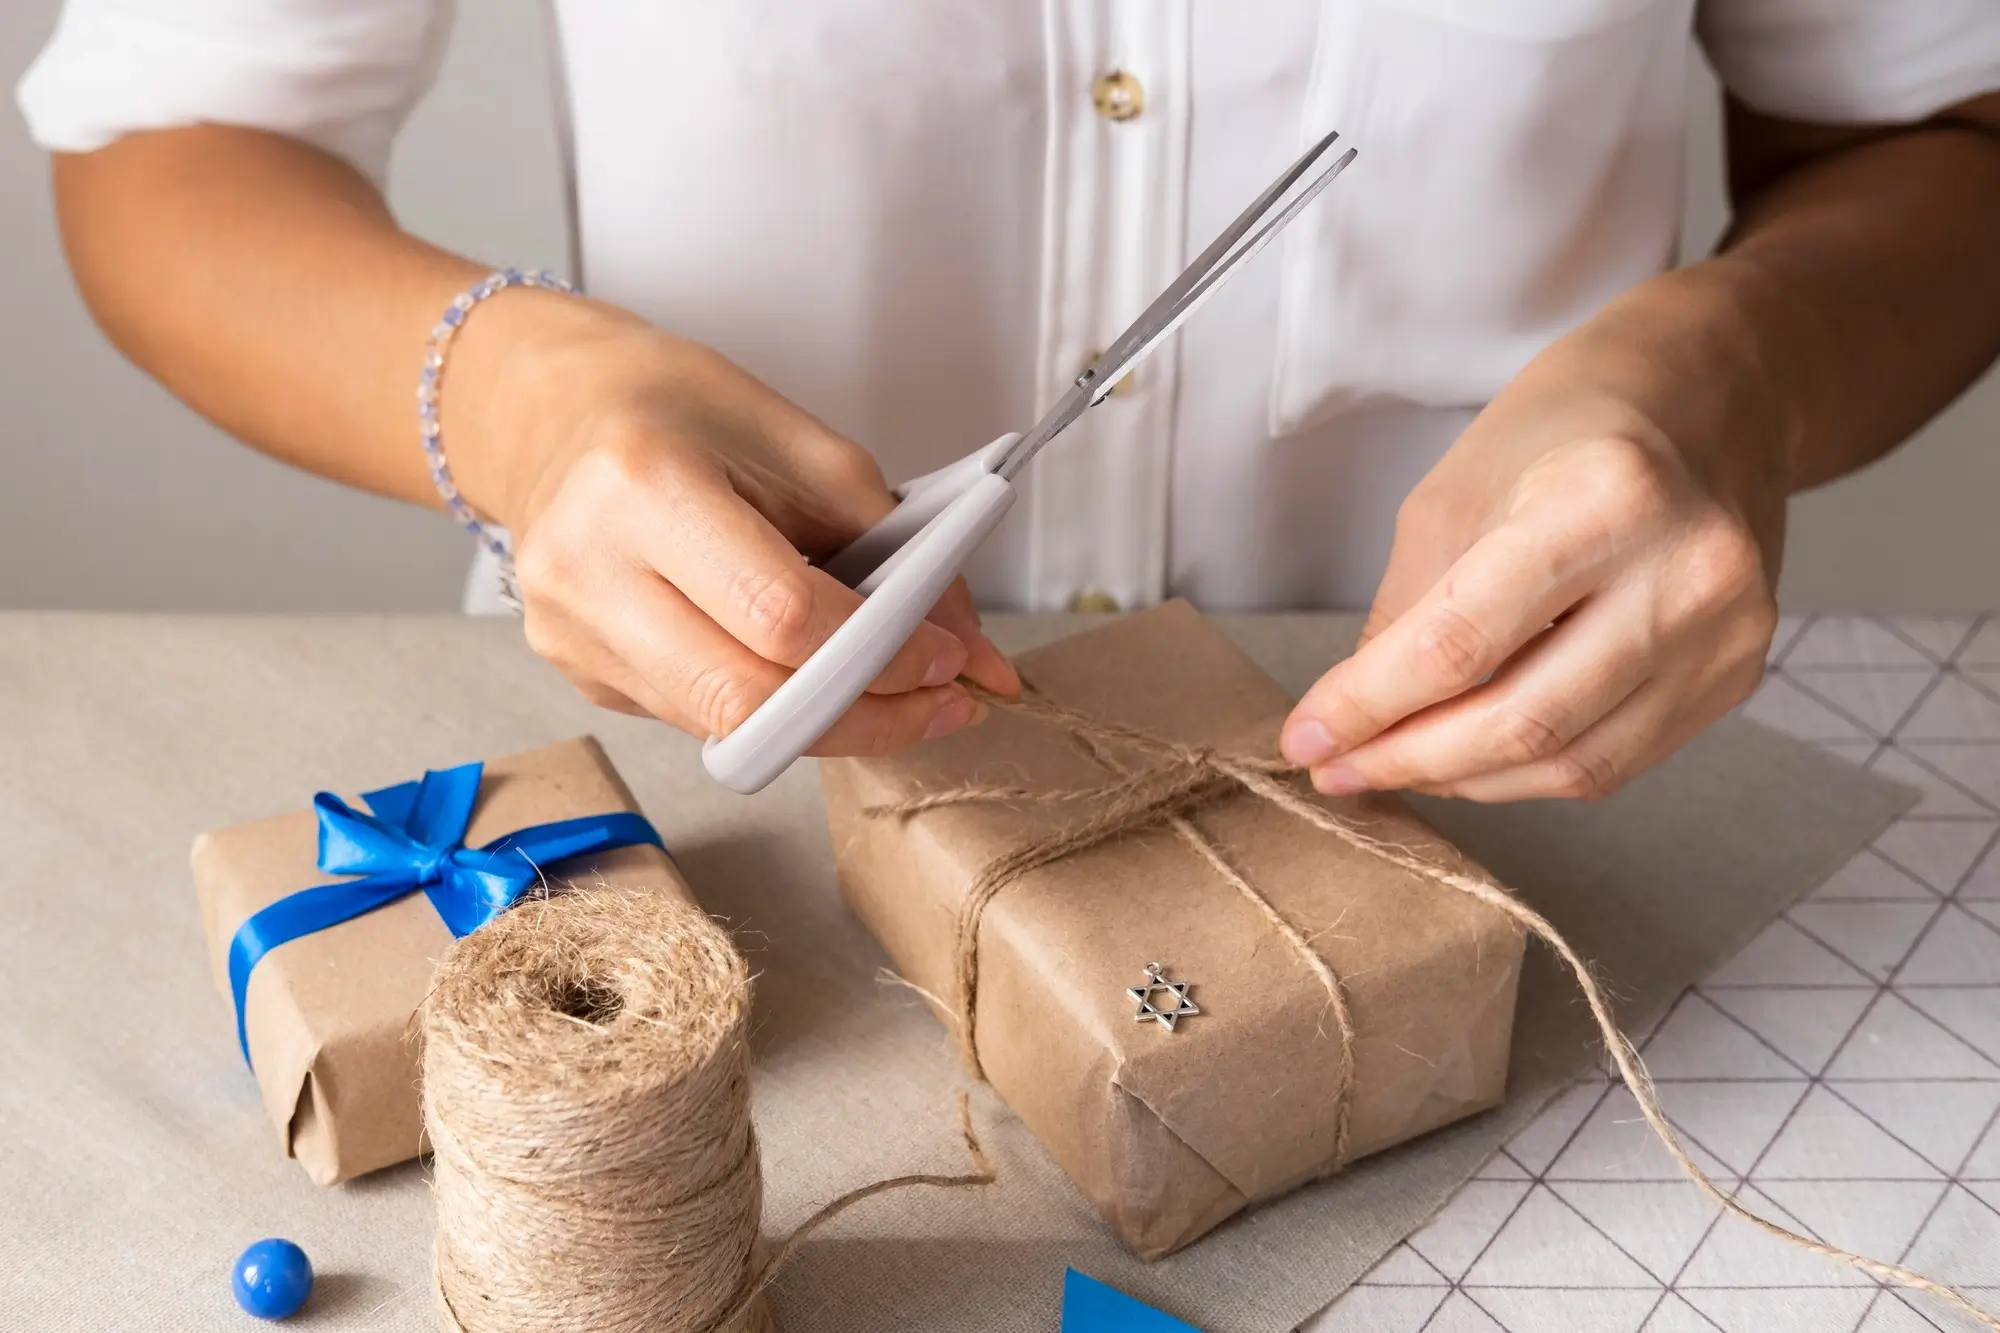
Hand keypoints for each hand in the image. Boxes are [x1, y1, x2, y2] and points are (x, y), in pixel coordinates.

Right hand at [451, 294, 1018, 752]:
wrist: (557, 414)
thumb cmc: (675, 411)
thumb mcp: (803, 445)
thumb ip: (896, 547)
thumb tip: (971, 650)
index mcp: (644, 484)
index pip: (780, 615)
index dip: (879, 653)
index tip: (944, 658)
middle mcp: (588, 568)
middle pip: (746, 699)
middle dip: (864, 715)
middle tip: (938, 701)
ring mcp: (572, 632)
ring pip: (725, 728)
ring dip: (826, 724)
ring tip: (891, 692)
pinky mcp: (579, 673)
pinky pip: (697, 718)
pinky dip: (769, 707)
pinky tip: (802, 671)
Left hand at [1278, 292, 1786, 801]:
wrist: (1708, 401)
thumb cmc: (1568, 428)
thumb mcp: (1455, 491)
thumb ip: (1405, 613)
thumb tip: (1352, 721)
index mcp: (1606, 500)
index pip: (1461, 642)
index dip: (1369, 706)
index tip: (1305, 738)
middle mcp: (1686, 574)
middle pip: (1522, 720)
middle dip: (1407, 759)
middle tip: (1337, 771)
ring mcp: (1725, 634)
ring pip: (1569, 763)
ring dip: (1463, 780)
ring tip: (1391, 767)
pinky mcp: (1736, 677)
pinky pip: (1613, 762)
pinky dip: (1527, 773)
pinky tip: (1469, 759)